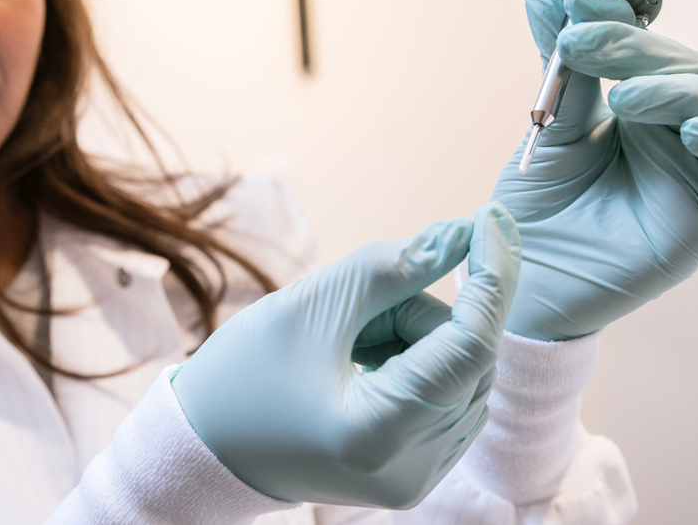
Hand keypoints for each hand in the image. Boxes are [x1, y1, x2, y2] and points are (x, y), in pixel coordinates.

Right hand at [172, 203, 520, 507]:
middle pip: (465, 356)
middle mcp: (410, 470)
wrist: (205, 447)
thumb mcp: (312, 306)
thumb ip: (393, 268)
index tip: (492, 218)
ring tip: (345, 345)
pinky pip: (448, 398)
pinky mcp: (415, 476)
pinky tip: (360, 366)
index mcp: (378, 434)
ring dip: (415, 339)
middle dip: (419, 313)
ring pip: (461, 374)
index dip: (491, 275)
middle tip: (354, 309)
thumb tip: (461, 234)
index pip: (471, 345)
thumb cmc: (243, 376)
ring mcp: (417, 480)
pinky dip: (415, 365)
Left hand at [493, 0, 697, 341]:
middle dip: (639, 49)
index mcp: (642, 109)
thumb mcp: (548, 129)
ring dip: (682, 91)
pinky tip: (690, 132)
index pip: (651, 48)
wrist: (521, 281)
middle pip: (693, 70)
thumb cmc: (536, 212)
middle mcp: (680, 136)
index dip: (622, 18)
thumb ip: (561, 68)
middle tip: (582, 44)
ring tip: (624, 98)